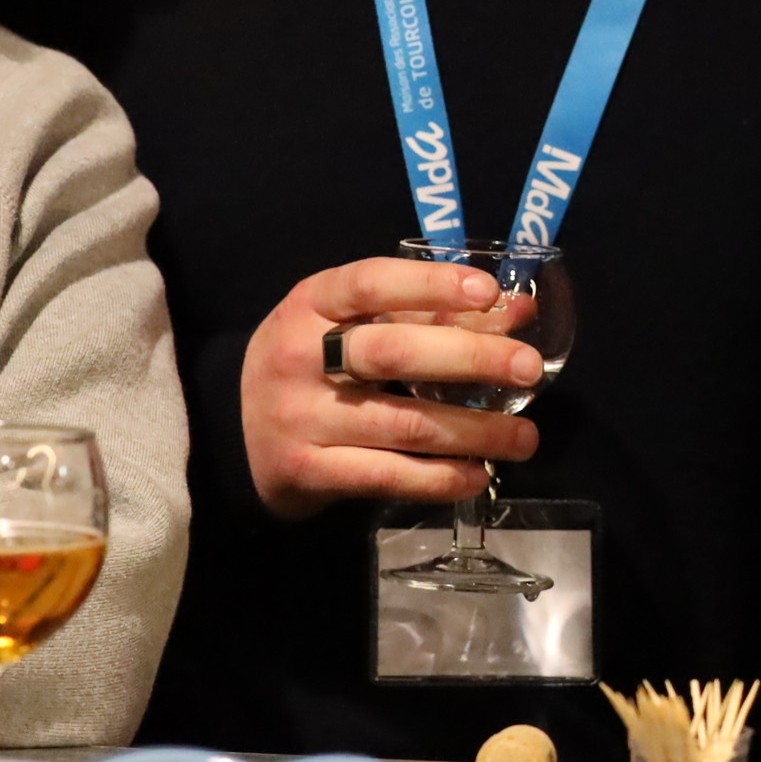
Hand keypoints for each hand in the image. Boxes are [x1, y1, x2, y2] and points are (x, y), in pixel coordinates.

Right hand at [238, 256, 545, 518]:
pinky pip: (385, 475)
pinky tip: (477, 475)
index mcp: (310, 304)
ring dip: (474, 431)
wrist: (232, 431)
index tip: (488, 291)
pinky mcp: (306, 471)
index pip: (370, 283)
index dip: (430, 284)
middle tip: (528, 368)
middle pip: (392, 353)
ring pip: (401, 423)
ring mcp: (300, 417)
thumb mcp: (352, 325)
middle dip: (470, 358)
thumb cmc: (312, 365)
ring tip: (525, 437)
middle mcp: (298, 356)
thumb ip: (429, 314)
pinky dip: (439, 478)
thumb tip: (518, 312)